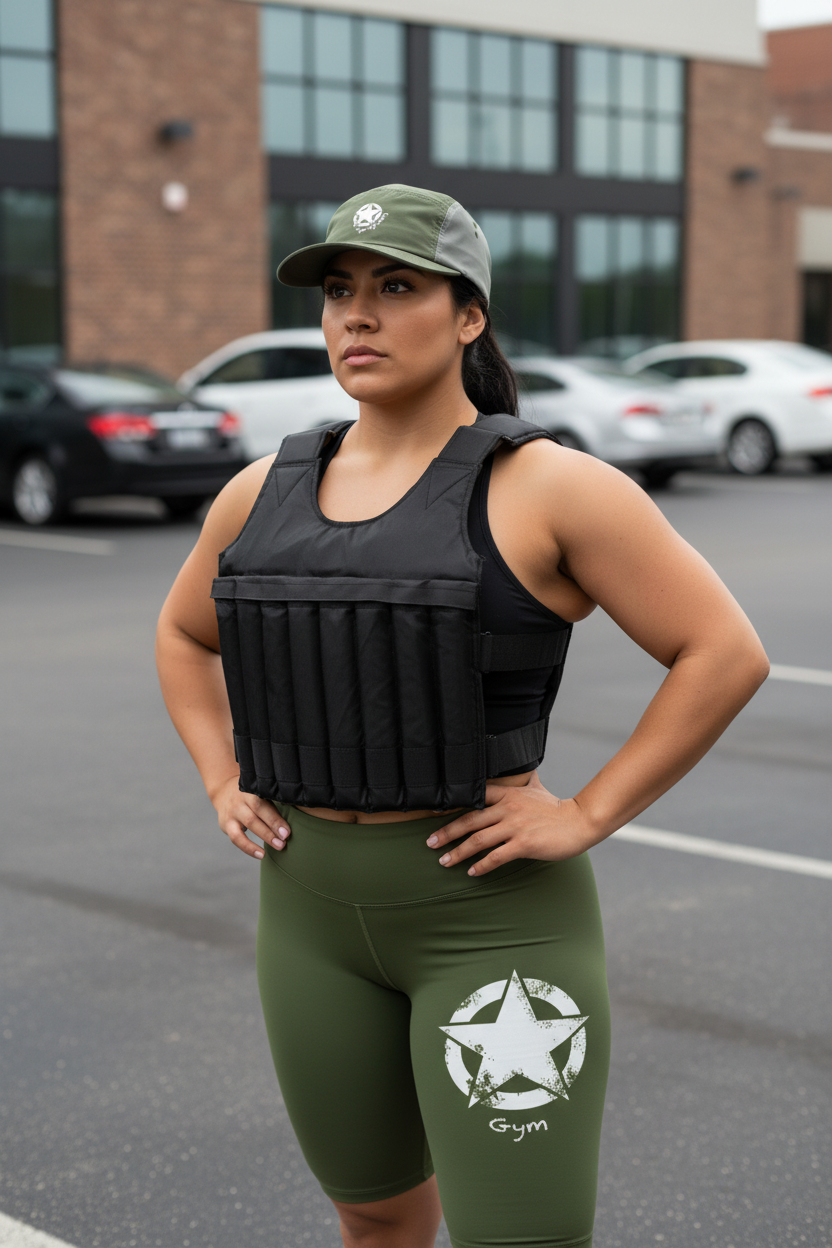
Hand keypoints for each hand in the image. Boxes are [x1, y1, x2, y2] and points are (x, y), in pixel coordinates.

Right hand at [211, 774, 289, 859]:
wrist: (223, 791)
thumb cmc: (251, 794)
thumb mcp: (260, 791)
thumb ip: (274, 799)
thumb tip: (300, 811)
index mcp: (253, 788)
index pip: (265, 801)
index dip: (276, 816)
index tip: (288, 830)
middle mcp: (242, 798)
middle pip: (258, 810)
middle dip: (273, 825)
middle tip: (286, 838)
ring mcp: (233, 811)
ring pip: (249, 823)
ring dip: (265, 836)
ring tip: (279, 846)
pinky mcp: (226, 824)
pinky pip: (236, 838)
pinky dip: (249, 848)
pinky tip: (261, 855)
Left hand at [426, 773, 596, 875]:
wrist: (580, 821)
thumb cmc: (556, 808)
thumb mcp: (535, 788)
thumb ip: (522, 782)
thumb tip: (521, 768)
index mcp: (507, 794)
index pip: (474, 797)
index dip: (453, 805)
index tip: (434, 814)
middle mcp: (508, 808)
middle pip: (469, 820)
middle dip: (447, 832)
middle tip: (429, 843)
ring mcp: (515, 826)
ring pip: (478, 839)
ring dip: (458, 852)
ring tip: (444, 861)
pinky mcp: (524, 844)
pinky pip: (497, 856)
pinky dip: (482, 865)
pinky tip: (472, 872)